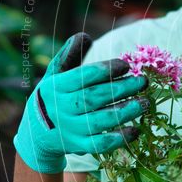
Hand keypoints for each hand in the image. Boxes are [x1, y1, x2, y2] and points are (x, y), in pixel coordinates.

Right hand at [13, 32, 148, 172]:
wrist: (36, 133)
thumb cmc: (53, 96)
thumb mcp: (55, 74)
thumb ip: (69, 55)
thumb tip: (84, 36)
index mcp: (57, 87)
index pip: (84, 76)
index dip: (107, 70)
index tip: (126, 65)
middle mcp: (63, 108)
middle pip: (95, 97)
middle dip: (122, 89)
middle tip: (143, 82)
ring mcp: (71, 129)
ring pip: (101, 120)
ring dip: (126, 112)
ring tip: (145, 103)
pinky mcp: (79, 146)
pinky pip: (101, 144)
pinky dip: (119, 138)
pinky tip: (136, 130)